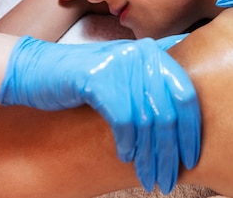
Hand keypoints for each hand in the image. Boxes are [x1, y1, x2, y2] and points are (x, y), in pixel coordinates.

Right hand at [0, 34, 198, 193]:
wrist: (39, 69)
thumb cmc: (86, 78)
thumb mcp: (124, 71)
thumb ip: (153, 80)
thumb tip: (187, 106)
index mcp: (154, 53)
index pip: (186, 95)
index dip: (191, 130)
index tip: (192, 158)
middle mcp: (142, 54)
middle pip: (168, 111)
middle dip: (170, 151)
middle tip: (169, 178)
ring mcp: (121, 64)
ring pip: (146, 121)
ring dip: (149, 156)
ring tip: (149, 178)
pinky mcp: (99, 78)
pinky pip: (123, 120)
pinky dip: (127, 143)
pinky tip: (126, 157)